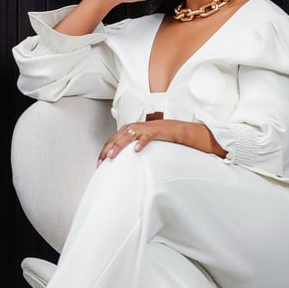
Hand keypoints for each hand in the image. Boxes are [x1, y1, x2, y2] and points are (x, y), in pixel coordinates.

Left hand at [97, 119, 225, 163]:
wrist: (188, 131)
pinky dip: (142, 142)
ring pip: (130, 134)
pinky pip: (149, 136)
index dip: (106, 147)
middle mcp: (141, 126)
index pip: (117, 137)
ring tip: (111, 155)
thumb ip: (138, 147)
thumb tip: (127, 161)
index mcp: (137, 128)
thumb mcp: (150, 144)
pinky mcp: (161, 130)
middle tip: (101, 160)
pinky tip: (136, 150)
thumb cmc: (169, 139)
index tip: (99, 161)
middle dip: (108, 147)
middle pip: (120, 135)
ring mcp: (151, 127)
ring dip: (120, 144)